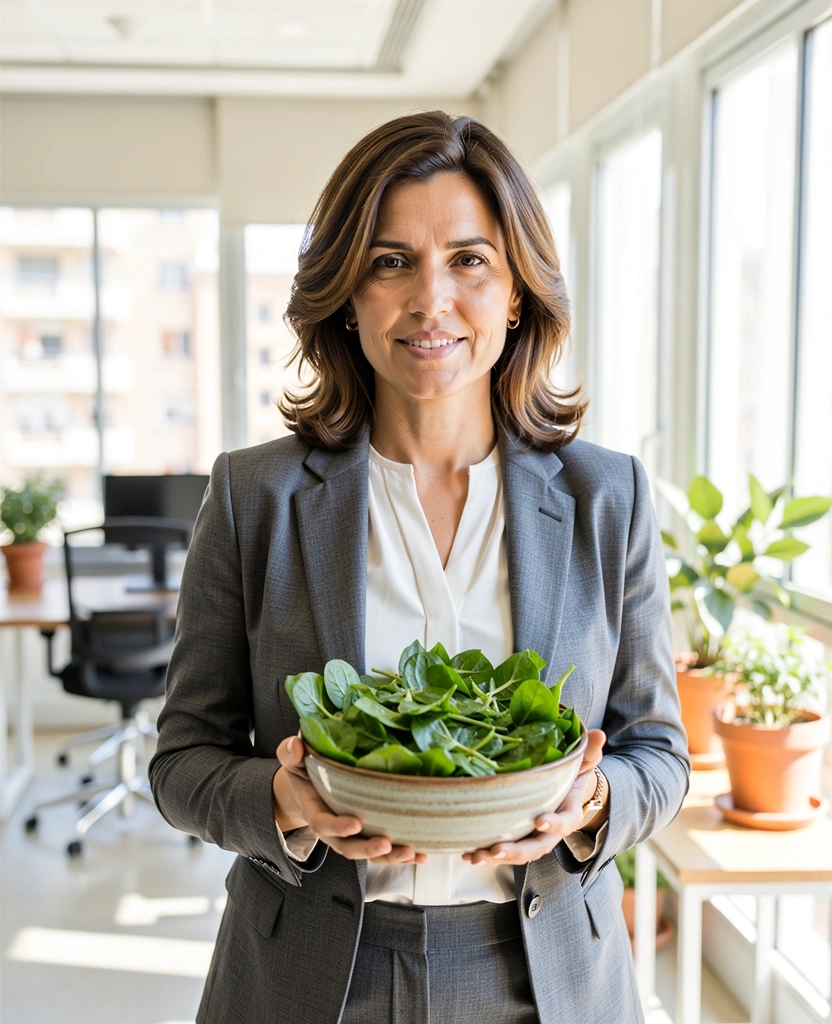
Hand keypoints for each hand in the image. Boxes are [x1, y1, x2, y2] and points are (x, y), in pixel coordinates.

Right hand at [273, 735, 426, 865]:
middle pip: (348, 848)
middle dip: (367, 848)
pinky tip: (422, 854)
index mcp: (315, 812)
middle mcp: (334, 831)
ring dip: (390, 857)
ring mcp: (352, 837)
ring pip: (369, 855)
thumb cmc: (305, 771)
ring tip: (410, 852)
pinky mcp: (369, 836)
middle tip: (385, 843)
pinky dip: (404, 855)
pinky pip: (385, 852)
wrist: (311, 788)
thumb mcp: (294, 760)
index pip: (323, 824)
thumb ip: (291, 753)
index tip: (355, 823)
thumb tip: (297, 744)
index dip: (337, 827)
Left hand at [462, 729, 605, 866]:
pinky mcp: (516, 838)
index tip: (540, 820)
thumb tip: (599, 734)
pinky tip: (467, 854)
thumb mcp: (582, 762)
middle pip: (537, 847)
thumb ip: (589, 751)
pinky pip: (502, 851)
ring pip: (517, 854)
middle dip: (516, 851)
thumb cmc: (571, 775)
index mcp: (568, 813)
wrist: (565, 792)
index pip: (565, 822)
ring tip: (475, 856)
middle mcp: (550, 831)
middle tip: (496, 849)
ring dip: (495, 857)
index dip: (554, 824)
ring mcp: (532, 837)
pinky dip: (485, 854)